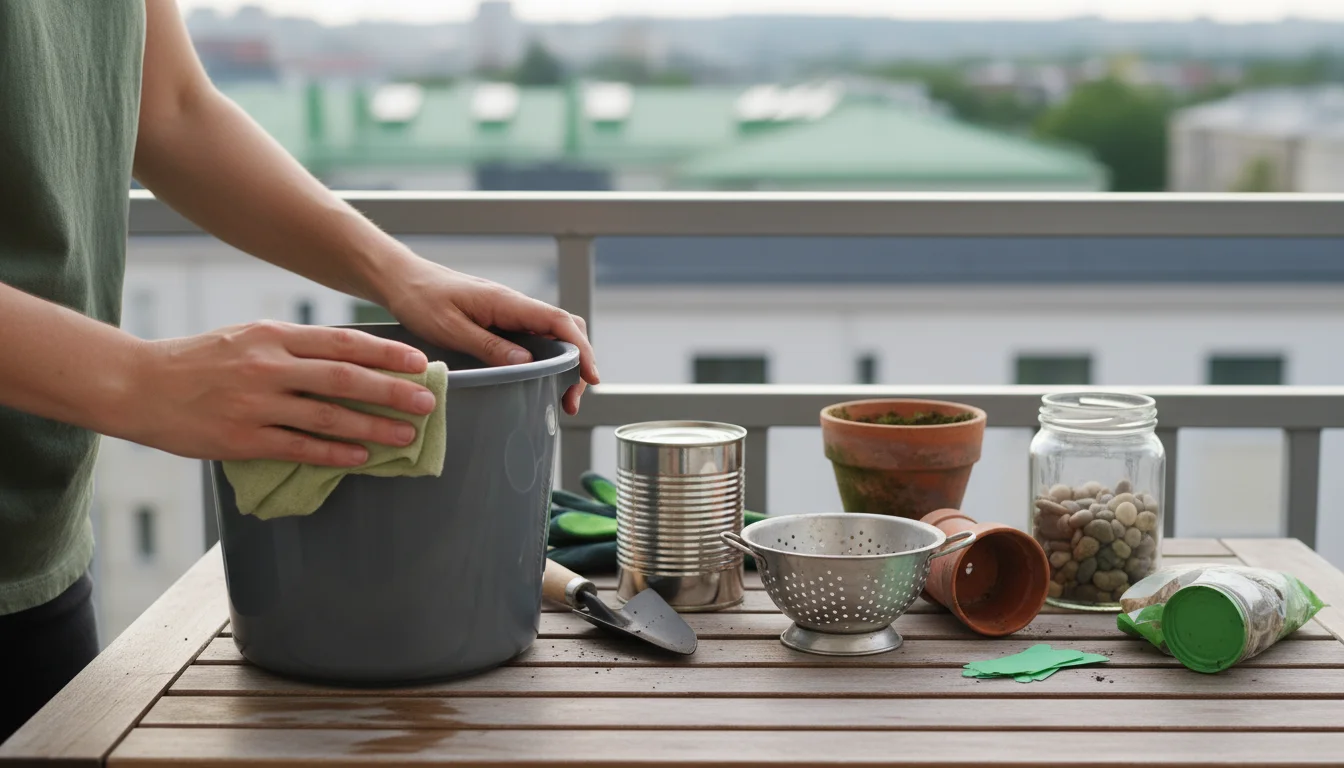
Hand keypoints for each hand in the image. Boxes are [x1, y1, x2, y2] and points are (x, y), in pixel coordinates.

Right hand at [123, 321, 436, 466]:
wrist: (140, 385)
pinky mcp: (243, 439)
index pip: (342, 343)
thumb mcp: (248, 338)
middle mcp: (268, 367)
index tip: (418, 362)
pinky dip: (335, 452)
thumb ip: (295, 347)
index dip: (385, 354)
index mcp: (273, 336)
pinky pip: (299, 447)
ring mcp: (256, 404)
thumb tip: (351, 359)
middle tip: (427, 400)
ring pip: (327, 416)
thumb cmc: (201, 361)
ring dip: (373, 427)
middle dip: (391, 391)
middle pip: (344, 378)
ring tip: (406, 435)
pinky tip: (362, 457)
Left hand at [385, 262, 599, 414]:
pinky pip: (533, 340)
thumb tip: (526, 362)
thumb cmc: (420, 299)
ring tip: (559, 398)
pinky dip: (544, 361)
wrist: (402, 280)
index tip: (590, 376)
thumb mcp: (450, 327)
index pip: (559, 322)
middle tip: (570, 400)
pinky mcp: (500, 323)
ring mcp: (509, 314)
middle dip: (578, 363)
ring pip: (551, 337)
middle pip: (565, 331)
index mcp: (506, 302)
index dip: (581, 349)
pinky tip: (539, 381)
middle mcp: (514, 306)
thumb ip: (488, 345)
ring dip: (562, 365)